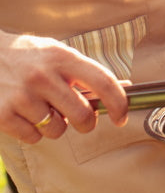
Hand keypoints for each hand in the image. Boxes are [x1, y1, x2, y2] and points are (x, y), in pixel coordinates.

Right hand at [0, 32, 128, 144]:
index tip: (122, 117)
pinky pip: (33, 137)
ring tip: (44, 109)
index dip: (118, 103)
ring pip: (57, 130)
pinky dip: (34, 132)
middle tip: (83, 120)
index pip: (102, 81)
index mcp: (63, 57)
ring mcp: (22, 97)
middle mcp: (43, 76)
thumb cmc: (28, 56)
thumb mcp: (58, 54)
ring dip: (56, 126)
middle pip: (82, 115)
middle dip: (87, 123)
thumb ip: (87, 72)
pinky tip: (26, 114)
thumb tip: (125, 88)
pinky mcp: (2, 115)